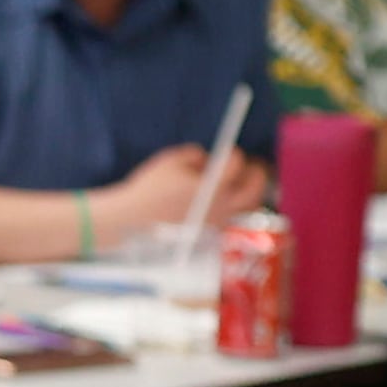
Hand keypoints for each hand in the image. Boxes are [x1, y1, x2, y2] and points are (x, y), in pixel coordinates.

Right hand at [96, 141, 264, 246]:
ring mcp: (218, 222)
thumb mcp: (168, 162)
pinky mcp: (210, 235)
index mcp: (213, 186)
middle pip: (255, 187)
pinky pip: (233, 218)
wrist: (130, 223)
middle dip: (256, 172)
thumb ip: (194, 155)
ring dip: (250, 192)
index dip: (234, 154)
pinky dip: (234, 207)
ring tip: (242, 185)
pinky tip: (222, 202)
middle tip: (250, 166)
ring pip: (249, 206)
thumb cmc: (148, 191)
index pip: (237, 164)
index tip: (228, 151)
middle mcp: (222, 206)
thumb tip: (208, 160)